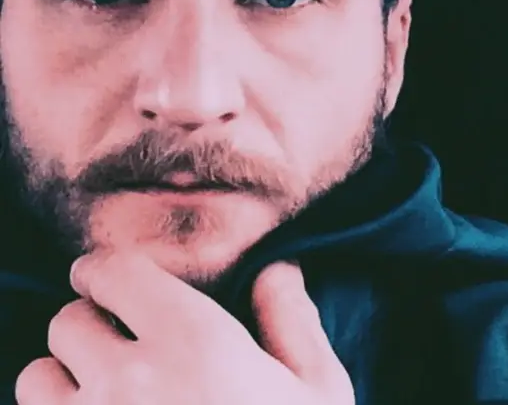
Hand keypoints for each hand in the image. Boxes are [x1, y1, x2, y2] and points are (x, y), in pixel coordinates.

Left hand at [15, 253, 354, 404]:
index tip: (114, 281)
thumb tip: (277, 271)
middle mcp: (128, 384)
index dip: (107, 270)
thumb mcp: (319, 393)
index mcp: (193, 342)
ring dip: (62, 379)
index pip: (111, 271)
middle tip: (120, 342)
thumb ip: (293, 322)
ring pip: (34, 381)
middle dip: (90, 323)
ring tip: (101, 395)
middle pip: (66, 322)